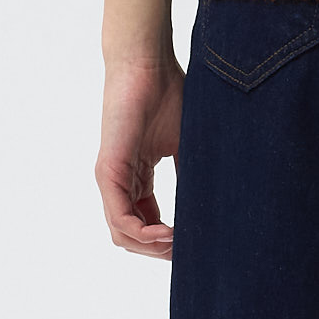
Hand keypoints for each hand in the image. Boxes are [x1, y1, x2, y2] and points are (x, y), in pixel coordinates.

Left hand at [95, 54, 183, 259]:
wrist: (148, 63)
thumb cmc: (167, 93)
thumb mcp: (185, 142)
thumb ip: (189, 173)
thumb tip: (210, 205)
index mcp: (136, 176)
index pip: (146, 221)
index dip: (167, 240)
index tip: (194, 246)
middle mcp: (119, 182)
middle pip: (133, 235)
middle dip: (161, 250)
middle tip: (189, 254)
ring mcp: (110, 179)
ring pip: (124, 234)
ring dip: (153, 247)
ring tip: (181, 246)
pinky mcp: (108, 172)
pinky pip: (121, 218)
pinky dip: (144, 233)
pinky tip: (168, 234)